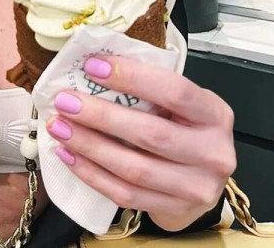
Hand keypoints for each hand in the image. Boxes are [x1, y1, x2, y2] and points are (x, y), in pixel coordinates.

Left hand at [47, 55, 235, 231]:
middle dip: (100, 115)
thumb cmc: (184, 127)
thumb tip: (93, 64)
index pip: (174, 91)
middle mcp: (212, 152)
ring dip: (89, 146)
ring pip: (134, 168)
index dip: (131, 77)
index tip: (92, 66)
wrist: (200, 178)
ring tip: (59, 127)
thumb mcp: (179, 103)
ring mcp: (196, 187)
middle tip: (64, 101)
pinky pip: (125, 194)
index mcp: (214, 113)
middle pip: (151, 133)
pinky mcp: (173, 209)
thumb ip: (148, 86)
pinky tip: (68, 154)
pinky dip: (91, 173)